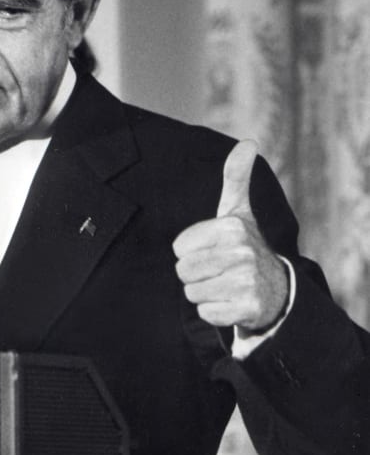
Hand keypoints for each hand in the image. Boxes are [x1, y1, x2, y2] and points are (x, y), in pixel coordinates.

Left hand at [173, 140, 289, 333]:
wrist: (276, 290)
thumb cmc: (244, 246)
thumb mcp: (238, 210)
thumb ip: (235, 177)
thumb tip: (248, 142)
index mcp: (232, 227)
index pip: (178, 248)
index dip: (191, 251)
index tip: (214, 249)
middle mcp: (242, 252)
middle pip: (182, 271)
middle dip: (195, 273)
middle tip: (218, 269)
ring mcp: (247, 281)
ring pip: (191, 293)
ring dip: (204, 292)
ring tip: (225, 284)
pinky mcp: (247, 308)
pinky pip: (206, 313)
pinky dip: (215, 311)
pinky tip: (232, 302)